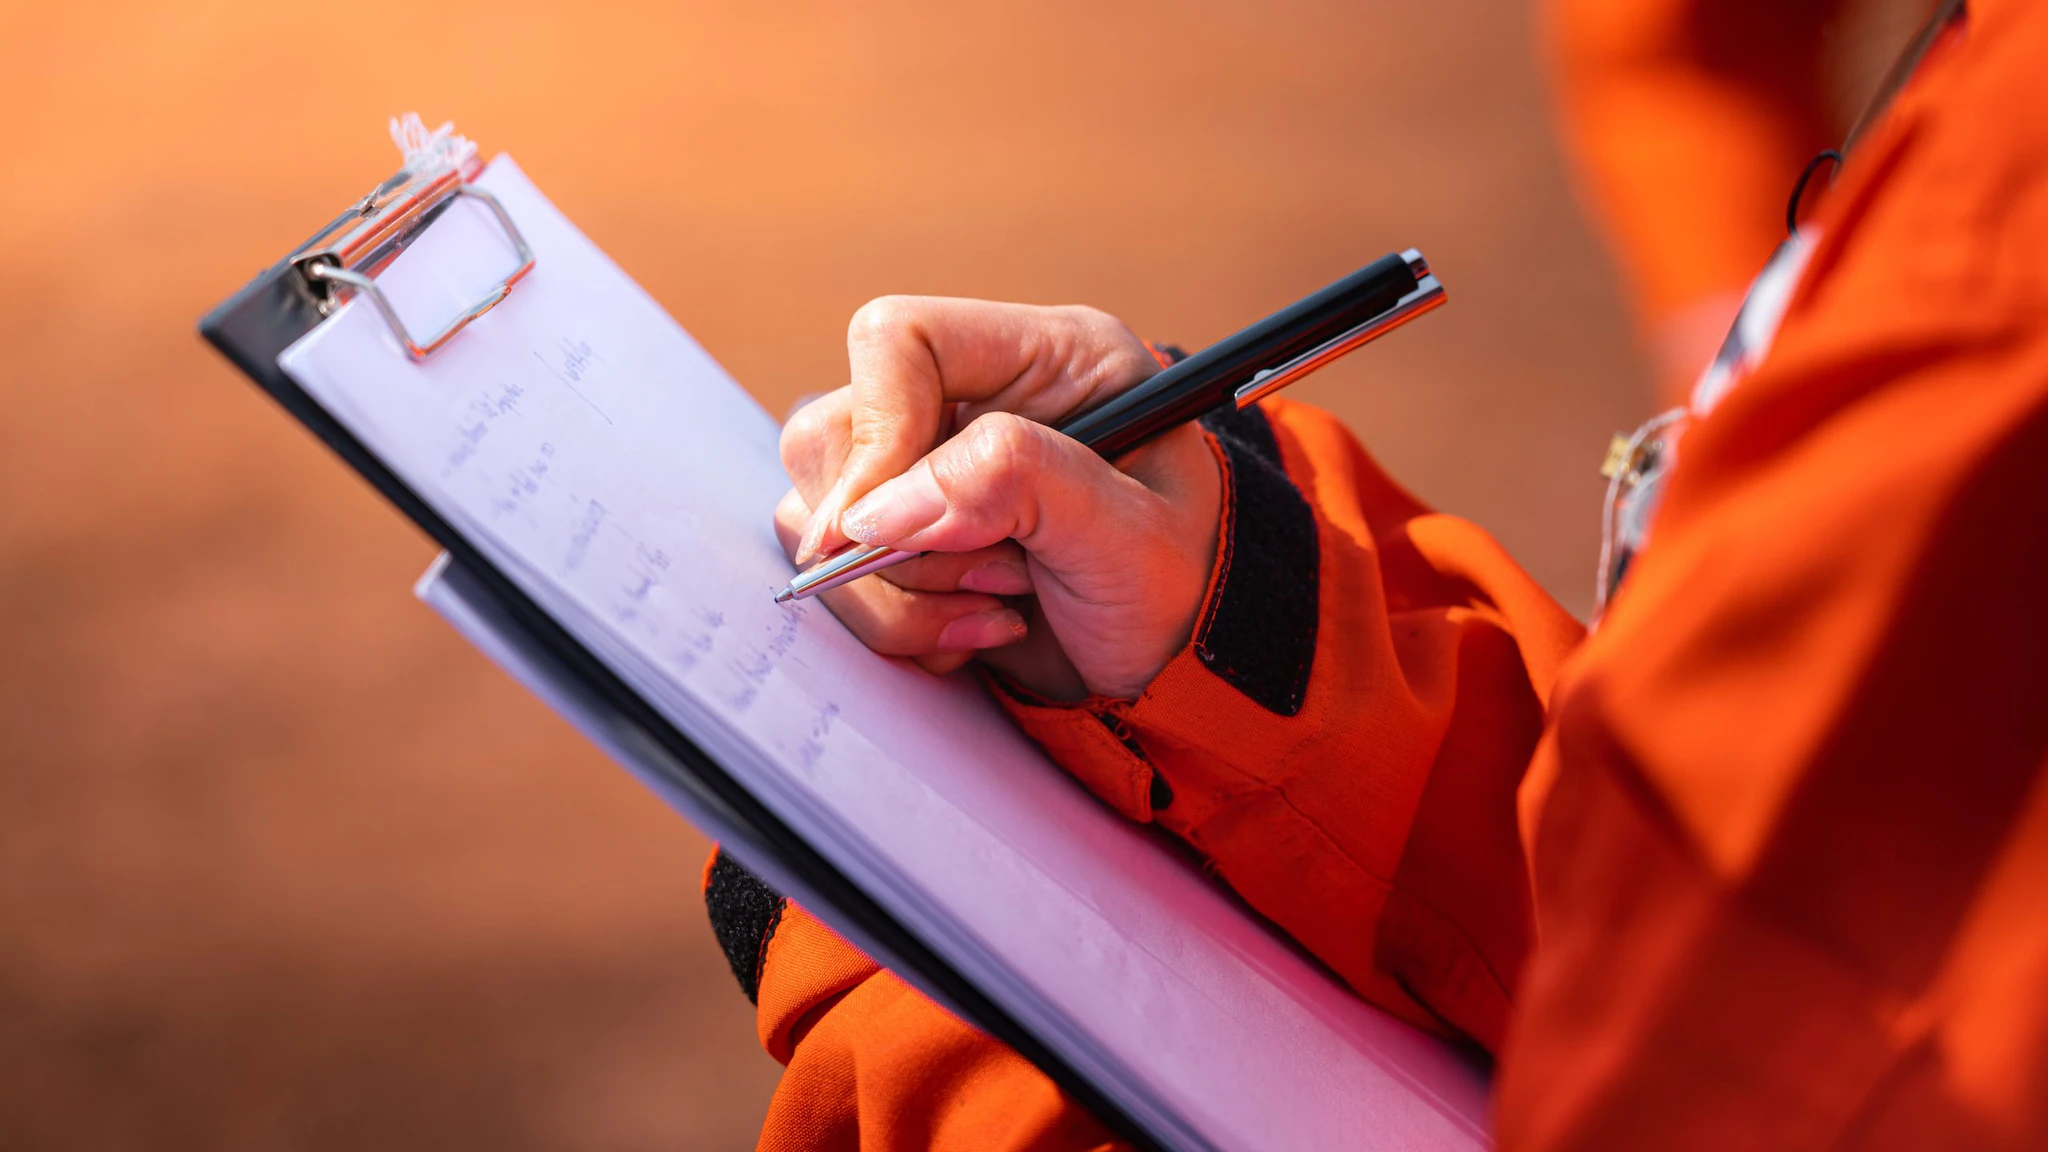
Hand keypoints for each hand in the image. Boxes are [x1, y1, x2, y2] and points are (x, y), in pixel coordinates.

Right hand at [775, 297, 1221, 700]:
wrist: (1182, 666)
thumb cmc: (1182, 587)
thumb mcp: (1127, 533)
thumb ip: (1016, 485)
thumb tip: (879, 507)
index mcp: (1046, 356)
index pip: (899, 340)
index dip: (879, 429)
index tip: (888, 525)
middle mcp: (976, 399)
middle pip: (835, 433)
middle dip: (901, 536)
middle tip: (999, 577)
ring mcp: (931, 471)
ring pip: (819, 513)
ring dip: (902, 588)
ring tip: (1001, 607)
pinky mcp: (907, 538)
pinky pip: (839, 574)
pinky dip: (900, 622)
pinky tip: (978, 631)